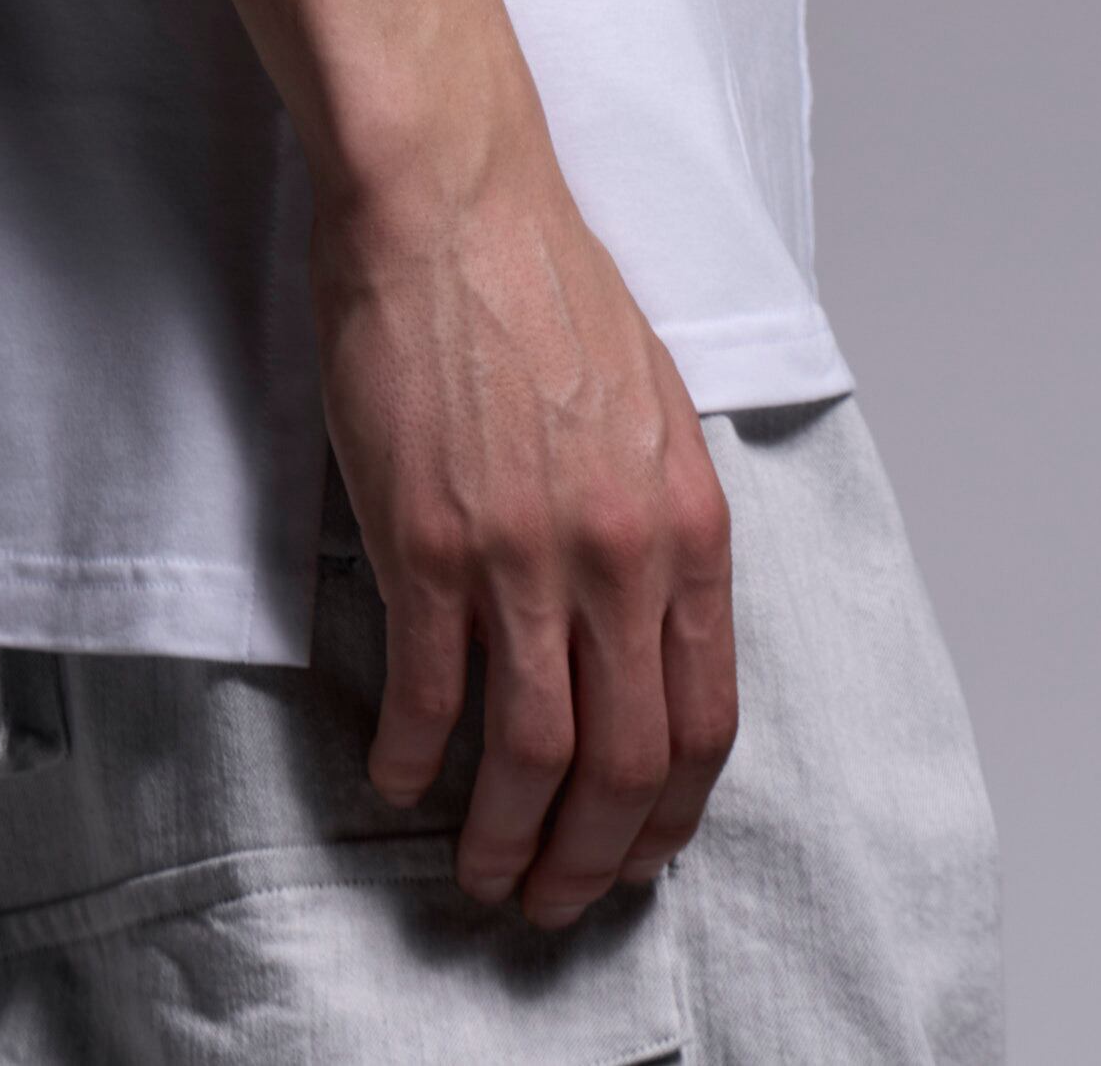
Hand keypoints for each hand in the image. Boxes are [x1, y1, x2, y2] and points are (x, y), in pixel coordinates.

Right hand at [314, 107, 738, 929]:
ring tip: (481, 870)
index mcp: (686, 522)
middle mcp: (618, 554)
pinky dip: (411, 758)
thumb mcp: (653, 406)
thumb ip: (660, 523)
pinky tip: (399, 777)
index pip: (702, 719)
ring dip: (503, 837)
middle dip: (590, 856)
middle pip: (621, 761)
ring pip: (529, 754)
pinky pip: (427, 696)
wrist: (453, 203)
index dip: (668, 812)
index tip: (638, 852)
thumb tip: (650, 630)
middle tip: (556, 897)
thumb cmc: (546, 286)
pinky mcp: (427, 543)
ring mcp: (522, 555)